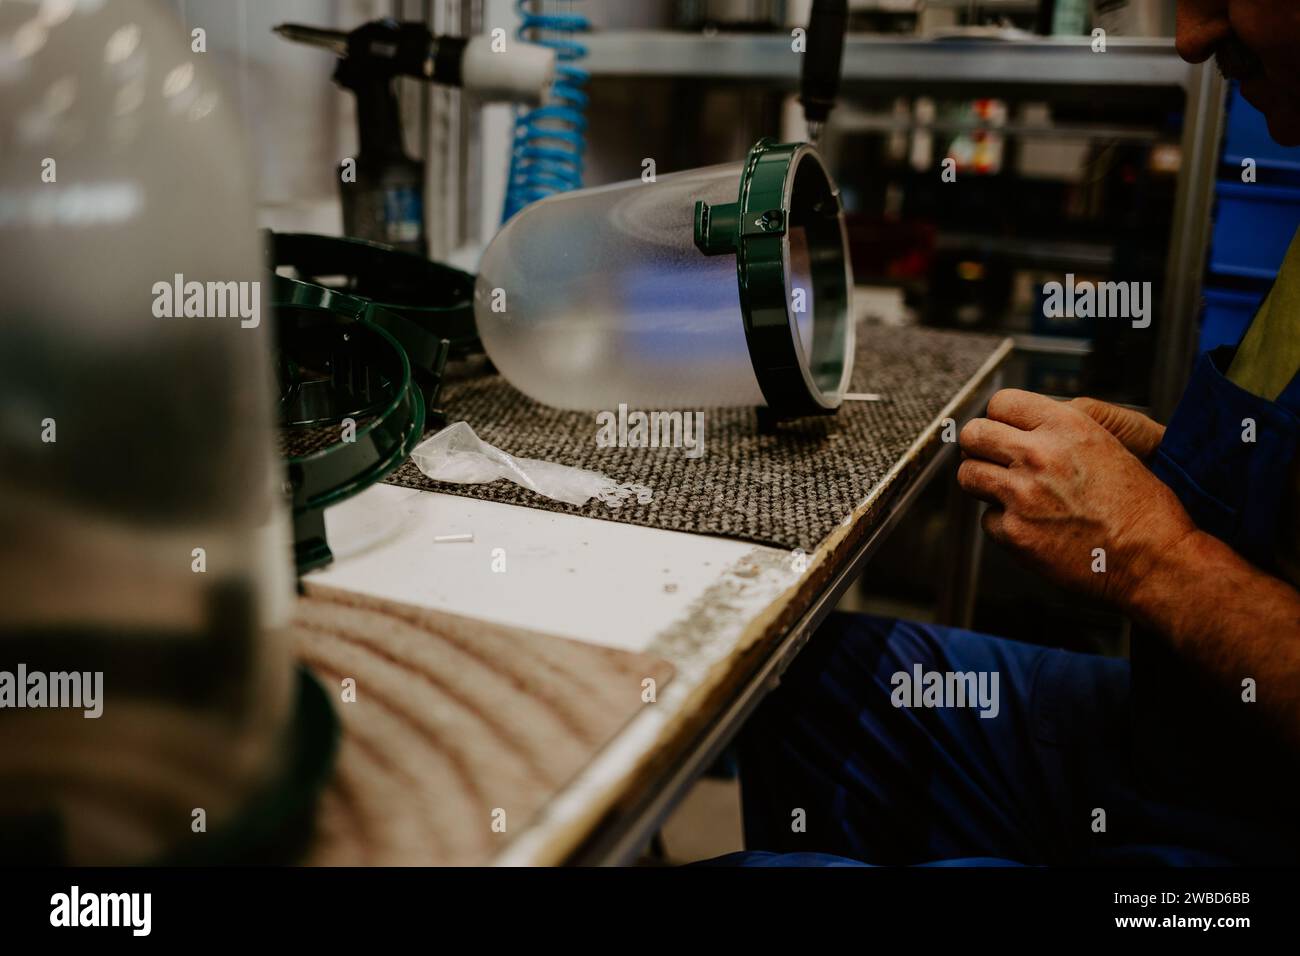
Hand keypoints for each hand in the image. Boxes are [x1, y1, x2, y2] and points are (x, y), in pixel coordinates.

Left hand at [957, 389, 1194, 605]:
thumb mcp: (1107, 444)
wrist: (1153, 557)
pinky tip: (1033, 527)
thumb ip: (1060, 431)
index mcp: (1065, 426)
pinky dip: (1004, 525)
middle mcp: (1038, 454)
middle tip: (992, 461)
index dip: (1001, 419)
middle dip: (980, 447)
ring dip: (983, 483)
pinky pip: (987, 520)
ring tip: (1008, 494)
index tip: (1004, 432)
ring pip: (968, 475)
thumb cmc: (1140, 507)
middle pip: (973, 434)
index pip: (1001, 402)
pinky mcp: (1014, 532)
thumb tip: (1021, 427)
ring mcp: (1021, 494)